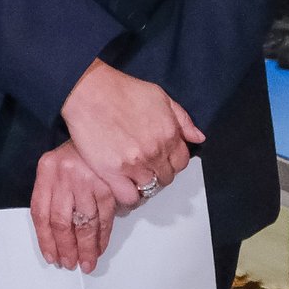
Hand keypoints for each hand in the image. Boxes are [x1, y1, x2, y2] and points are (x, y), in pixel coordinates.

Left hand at [31, 140, 121, 273]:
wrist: (103, 127)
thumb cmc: (78, 153)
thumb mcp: (56, 167)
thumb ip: (52, 196)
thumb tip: (56, 235)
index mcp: (47, 170)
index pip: (40, 213)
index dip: (45, 239)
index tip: (51, 256)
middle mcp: (65, 175)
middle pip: (62, 221)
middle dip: (66, 248)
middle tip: (70, 263)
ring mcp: (88, 180)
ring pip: (85, 223)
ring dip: (87, 248)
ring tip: (87, 262)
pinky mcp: (109, 185)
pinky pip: (105, 217)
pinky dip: (103, 236)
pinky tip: (100, 247)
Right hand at [59, 61, 202, 202]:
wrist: (90, 92)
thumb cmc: (121, 91)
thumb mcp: (160, 97)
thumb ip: (182, 119)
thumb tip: (197, 137)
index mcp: (169, 134)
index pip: (182, 161)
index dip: (172, 161)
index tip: (162, 160)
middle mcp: (155, 151)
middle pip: (166, 177)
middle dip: (158, 173)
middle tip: (146, 167)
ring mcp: (134, 164)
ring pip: (150, 189)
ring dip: (144, 185)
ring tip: (134, 177)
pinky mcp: (113, 172)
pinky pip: (129, 197)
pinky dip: (129, 196)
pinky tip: (124, 186)